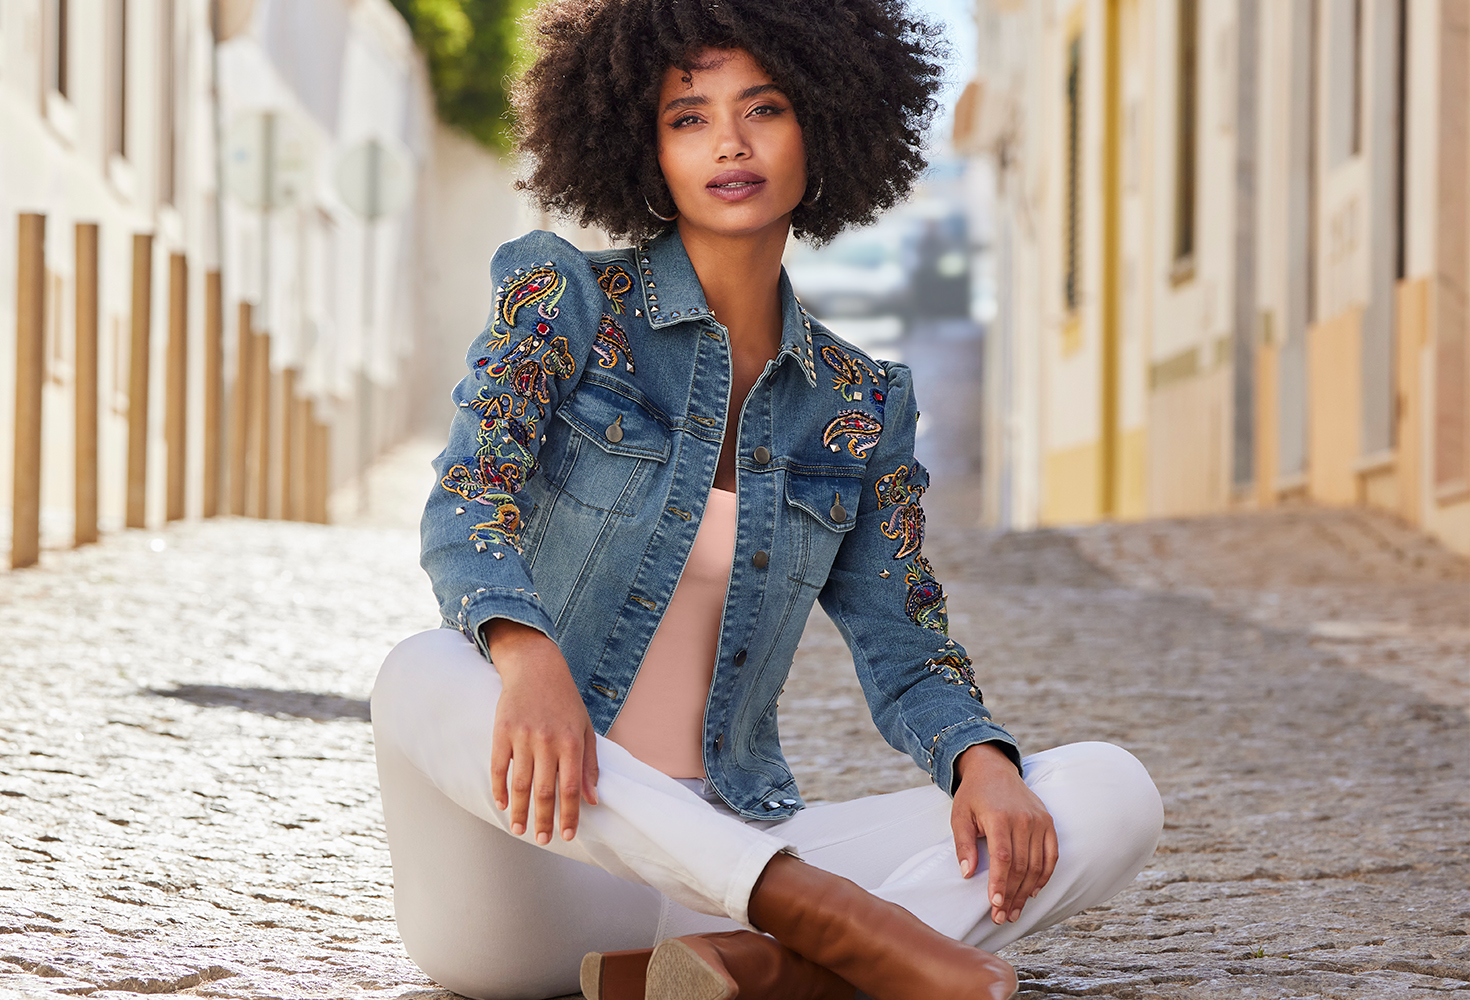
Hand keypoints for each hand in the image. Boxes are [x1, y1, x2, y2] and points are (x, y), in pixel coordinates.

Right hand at [483, 619, 599, 844]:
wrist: (536, 668)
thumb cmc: (565, 702)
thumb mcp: (585, 729)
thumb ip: (589, 765)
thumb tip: (592, 800)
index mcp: (571, 742)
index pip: (571, 788)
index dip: (569, 814)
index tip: (567, 835)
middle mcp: (547, 741)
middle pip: (543, 791)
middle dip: (543, 820)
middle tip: (542, 840)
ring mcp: (522, 736)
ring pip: (520, 784)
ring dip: (519, 811)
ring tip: (519, 829)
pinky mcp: (501, 731)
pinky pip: (498, 767)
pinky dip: (499, 788)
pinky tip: (503, 804)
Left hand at [951, 742, 1056, 924]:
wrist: (994, 769)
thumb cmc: (973, 795)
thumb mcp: (959, 816)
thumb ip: (963, 844)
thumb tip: (967, 873)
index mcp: (1000, 817)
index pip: (1003, 857)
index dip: (1000, 883)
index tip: (994, 904)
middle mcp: (1023, 819)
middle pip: (1021, 866)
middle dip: (1011, 895)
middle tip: (1001, 917)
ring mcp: (1039, 821)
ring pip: (1037, 865)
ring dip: (1026, 891)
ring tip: (1014, 911)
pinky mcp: (1048, 823)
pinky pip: (1052, 855)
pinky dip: (1044, 876)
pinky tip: (1033, 892)